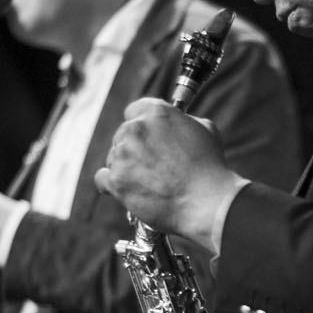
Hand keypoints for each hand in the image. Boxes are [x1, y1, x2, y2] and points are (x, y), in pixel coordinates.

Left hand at [93, 99, 244, 252]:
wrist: (206, 202)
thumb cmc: (210, 168)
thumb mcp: (205, 129)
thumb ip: (184, 121)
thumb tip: (177, 124)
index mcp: (156, 112)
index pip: (135, 110)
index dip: (142, 124)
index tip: (147, 135)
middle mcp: (135, 129)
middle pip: (122, 134)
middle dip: (134, 147)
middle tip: (151, 163)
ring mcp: (123, 155)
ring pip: (113, 156)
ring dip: (125, 166)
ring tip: (147, 181)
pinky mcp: (116, 181)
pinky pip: (102, 178)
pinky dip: (111, 184)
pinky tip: (123, 187)